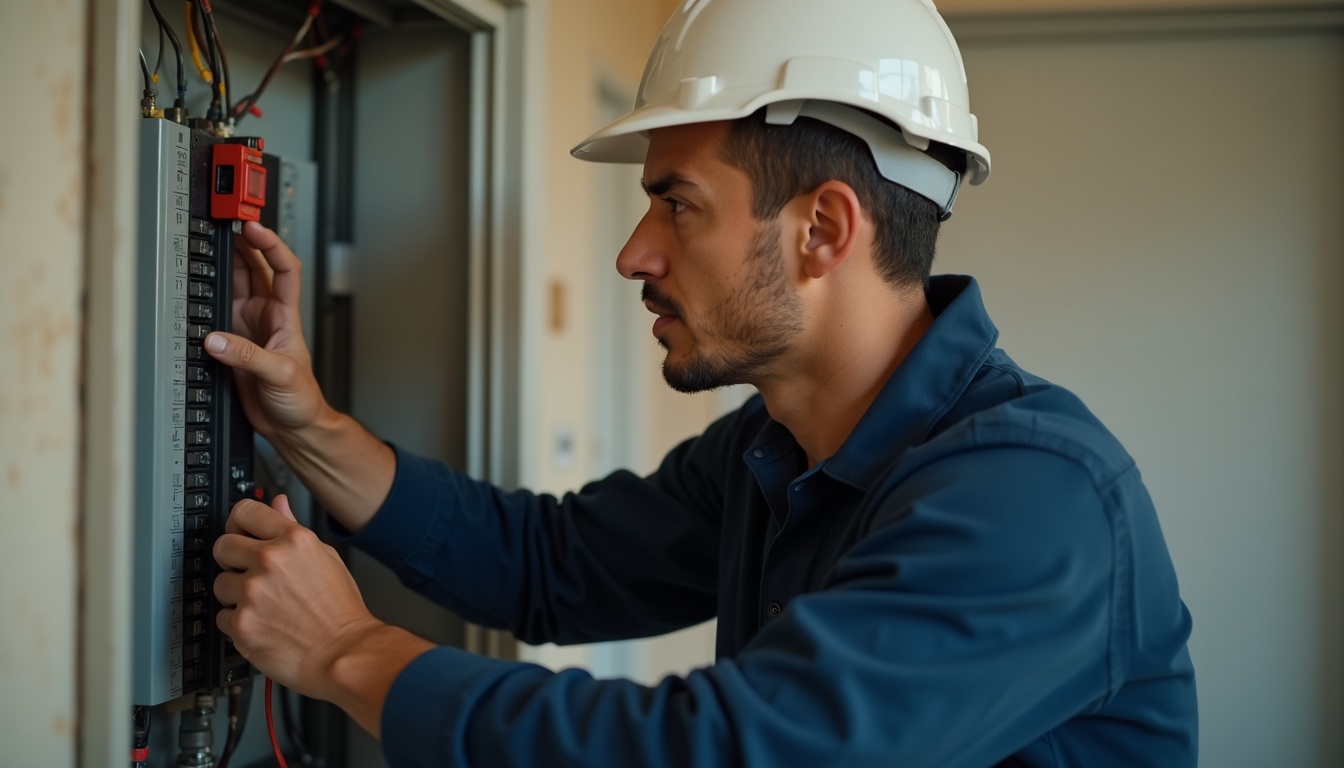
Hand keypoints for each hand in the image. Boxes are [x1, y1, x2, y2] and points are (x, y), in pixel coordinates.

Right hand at [204, 221, 326, 441]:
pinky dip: (207, 300)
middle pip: (256, 269)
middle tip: (225, 224)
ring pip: (236, 286)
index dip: (271, 245)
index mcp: (286, 317)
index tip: (254, 228)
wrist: (293, 426)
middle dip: (243, 245)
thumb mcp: (280, 375)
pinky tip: (198, 289)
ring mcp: (249, 328)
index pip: (284, 269)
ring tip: (211, 244)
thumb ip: (247, 357)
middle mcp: (267, 317)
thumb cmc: (302, 400)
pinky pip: (217, 314)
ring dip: (225, 266)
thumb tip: (216, 340)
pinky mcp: (234, 344)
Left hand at [213, 495, 380, 699]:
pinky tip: (263, 625)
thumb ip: (293, 529)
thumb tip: (278, 504)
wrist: (344, 653)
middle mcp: (270, 561)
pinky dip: (238, 624)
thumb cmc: (340, 611)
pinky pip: (222, 617)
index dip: (240, 523)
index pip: (245, 511)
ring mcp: (253, 593)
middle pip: (223, 545)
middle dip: (233, 560)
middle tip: (252, 575)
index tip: (241, 533)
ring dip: (236, 595)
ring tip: (264, 606)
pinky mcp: (241, 624)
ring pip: (220, 584)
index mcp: (294, 540)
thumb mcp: (325, 557)